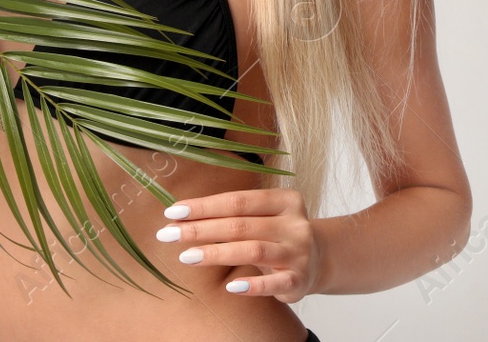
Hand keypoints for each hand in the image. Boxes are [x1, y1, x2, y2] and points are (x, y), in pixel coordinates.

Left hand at [155, 188, 322, 301]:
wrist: (319, 260)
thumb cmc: (278, 235)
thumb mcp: (264, 218)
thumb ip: (234, 215)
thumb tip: (181, 216)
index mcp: (285, 200)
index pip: (239, 201)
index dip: (205, 205)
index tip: (173, 212)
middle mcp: (294, 224)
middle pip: (241, 224)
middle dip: (201, 229)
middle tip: (168, 234)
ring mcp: (298, 252)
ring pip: (254, 250)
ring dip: (217, 253)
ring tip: (186, 257)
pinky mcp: (299, 280)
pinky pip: (274, 283)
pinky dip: (252, 284)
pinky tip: (230, 287)